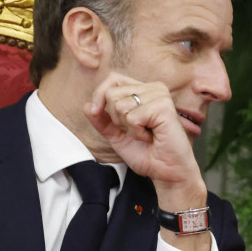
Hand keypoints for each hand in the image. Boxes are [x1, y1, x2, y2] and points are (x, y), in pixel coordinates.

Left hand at [84, 72, 206, 210]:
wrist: (165, 171)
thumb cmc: (147, 153)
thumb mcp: (117, 136)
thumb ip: (102, 121)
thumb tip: (86, 106)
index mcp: (143, 90)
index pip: (113, 79)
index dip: (100, 95)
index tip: (97, 113)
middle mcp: (153, 89)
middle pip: (112, 93)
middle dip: (116, 118)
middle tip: (136, 130)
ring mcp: (160, 96)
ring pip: (120, 105)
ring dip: (128, 127)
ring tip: (145, 134)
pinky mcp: (164, 107)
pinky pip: (133, 117)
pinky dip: (137, 132)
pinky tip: (151, 136)